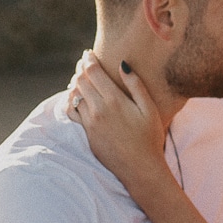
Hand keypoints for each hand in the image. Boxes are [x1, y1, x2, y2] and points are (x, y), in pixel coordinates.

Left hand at [68, 52, 166, 188]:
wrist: (140, 169)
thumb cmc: (150, 138)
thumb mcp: (149, 108)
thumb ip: (135, 85)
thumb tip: (122, 64)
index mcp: (114, 100)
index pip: (93, 72)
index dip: (88, 59)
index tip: (88, 53)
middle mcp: (98, 110)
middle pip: (81, 81)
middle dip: (80, 68)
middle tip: (83, 62)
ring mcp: (90, 123)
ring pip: (74, 95)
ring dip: (75, 83)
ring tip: (80, 77)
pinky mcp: (87, 134)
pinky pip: (73, 112)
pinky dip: (72, 101)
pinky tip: (76, 98)